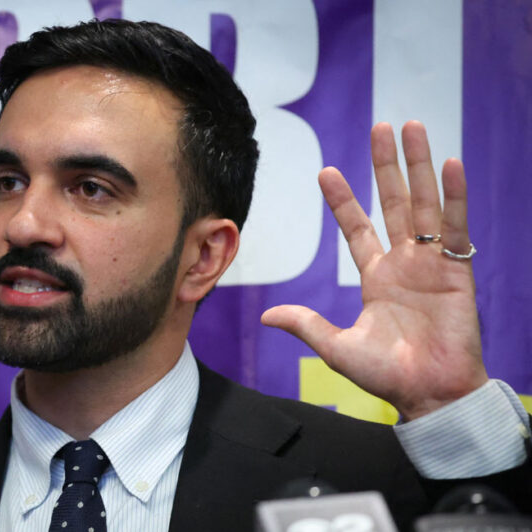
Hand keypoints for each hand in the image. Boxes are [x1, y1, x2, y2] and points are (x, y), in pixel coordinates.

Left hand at [261, 121, 485, 420]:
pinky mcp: (457, 271)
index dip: (342, 199)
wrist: (428, 393)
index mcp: (376, 278)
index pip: (356, 228)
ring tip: (412, 127)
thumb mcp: (336, 347)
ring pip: (423, 203)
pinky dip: (453, 196)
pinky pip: (455, 226)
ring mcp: (432, 264)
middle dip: (386, 165)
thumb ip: (306, 325)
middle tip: (380, 126)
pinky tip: (449, 164)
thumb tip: (267, 318)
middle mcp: (404, 264)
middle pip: (394, 202)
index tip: (325, 170)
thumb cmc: (387, 376)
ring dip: (419, 165)